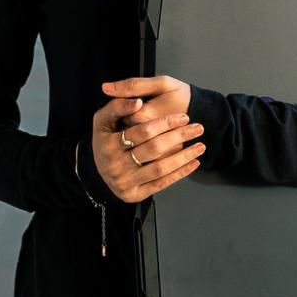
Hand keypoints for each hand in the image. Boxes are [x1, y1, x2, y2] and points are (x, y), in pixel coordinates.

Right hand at [91, 75, 203, 201]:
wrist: (96, 169)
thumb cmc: (104, 139)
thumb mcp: (103, 119)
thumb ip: (118, 106)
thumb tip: (139, 102)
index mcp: (108, 145)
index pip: (143, 131)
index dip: (165, 122)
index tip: (184, 116)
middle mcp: (116, 166)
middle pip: (154, 149)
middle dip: (179, 137)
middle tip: (198, 128)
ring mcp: (126, 182)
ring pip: (160, 168)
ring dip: (184, 157)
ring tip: (200, 146)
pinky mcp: (135, 194)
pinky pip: (161, 183)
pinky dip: (180, 173)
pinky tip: (194, 163)